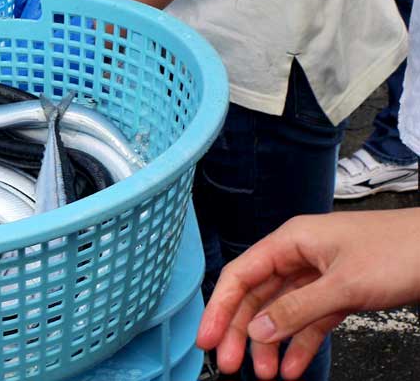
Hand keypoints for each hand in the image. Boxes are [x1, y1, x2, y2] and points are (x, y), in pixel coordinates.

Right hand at [197, 209, 419, 379]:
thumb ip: (298, 309)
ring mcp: (320, 274)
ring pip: (283, 312)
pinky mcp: (341, 292)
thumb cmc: (402, 250)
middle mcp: (300, 256)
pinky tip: (293, 366)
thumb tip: (258, 331)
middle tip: (232, 365)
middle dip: (243, 332)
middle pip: (258, 297)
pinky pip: (311, 320)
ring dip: (272, 343)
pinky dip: (302, 343)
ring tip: (265, 373)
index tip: (208, 339)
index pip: (241, 276)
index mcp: (292, 242)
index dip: (220, 308)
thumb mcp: (345, 284)